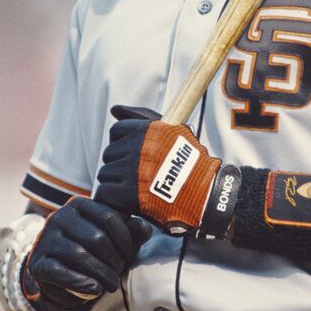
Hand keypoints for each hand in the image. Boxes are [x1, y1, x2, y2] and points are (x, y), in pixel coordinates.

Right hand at [22, 196, 150, 310]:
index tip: (130, 256)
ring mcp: (45, 239)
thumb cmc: (95, 252)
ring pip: (81, 255)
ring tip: (112, 284)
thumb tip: (144, 227)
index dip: (126, 240)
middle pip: (97, 238)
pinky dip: (82, 283)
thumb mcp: (117, 239)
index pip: (110, 218)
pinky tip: (95, 289)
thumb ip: (133, 231)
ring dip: (102, 274)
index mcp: (80, 204)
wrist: (63, 275)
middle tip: (120, 272)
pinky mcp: (37, 263)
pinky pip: (62, 272)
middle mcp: (59, 217)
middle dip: (115, 259)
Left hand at [95, 106, 238, 235]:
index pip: (117, 131)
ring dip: (116, 183)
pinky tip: (127, 201)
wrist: (205, 195)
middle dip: (119, 165)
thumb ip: (143, 118)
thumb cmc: (192, 164)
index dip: (122, 144)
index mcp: (150, 130)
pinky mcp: (128, 193)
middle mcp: (139, 148)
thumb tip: (114, 109)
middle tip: (136, 176)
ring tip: (135, 189)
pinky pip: (104, 192)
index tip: (133, 156)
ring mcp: (132, 170)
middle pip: (109, 153)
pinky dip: (113, 199)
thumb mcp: (175, 132)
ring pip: (105, 174)